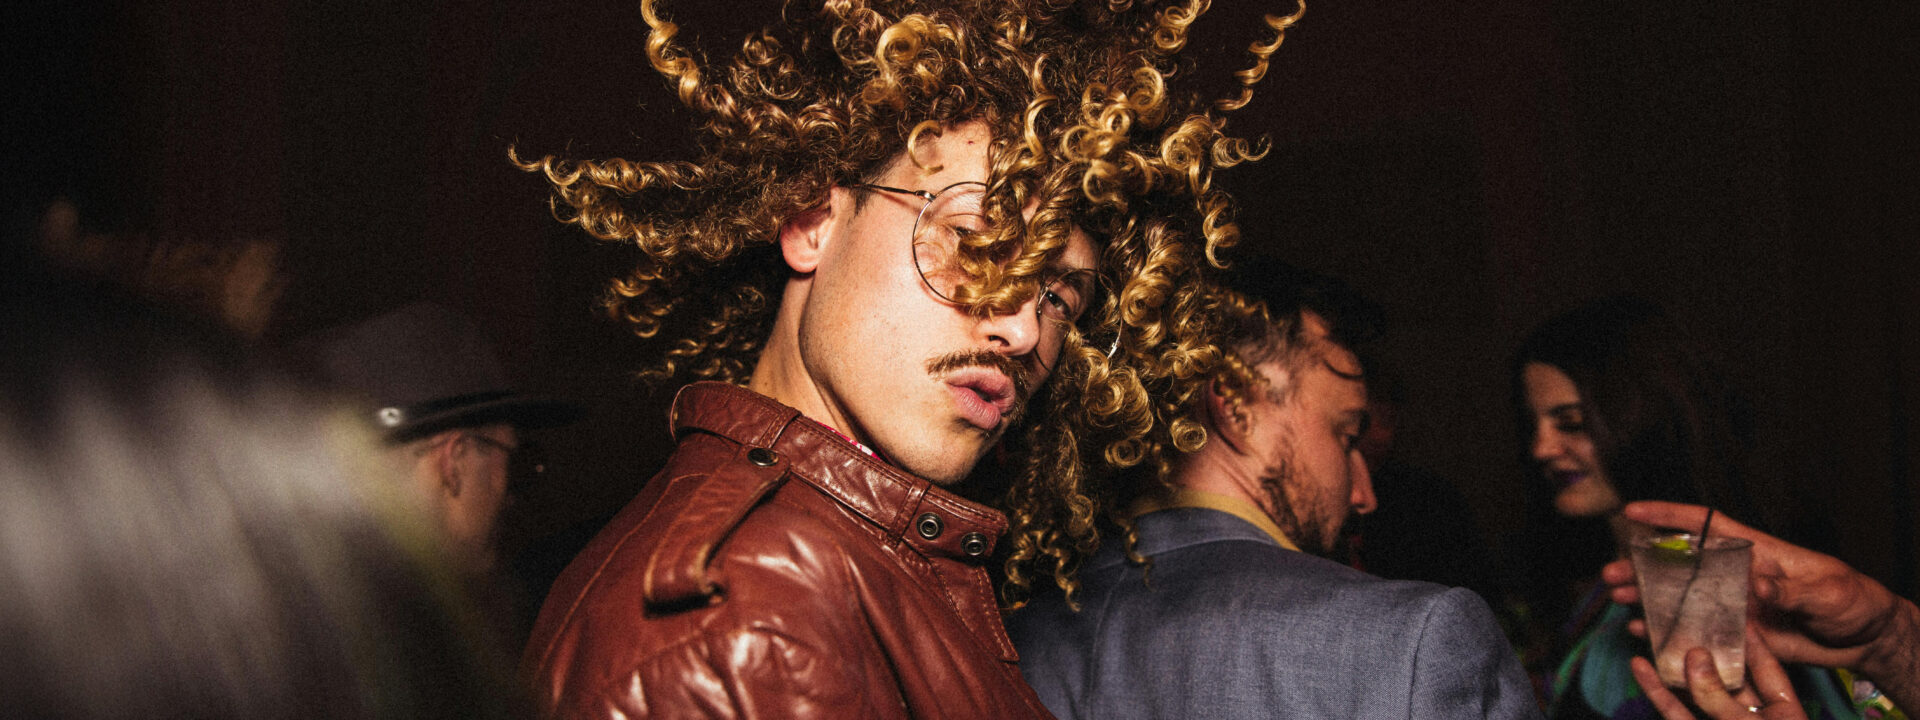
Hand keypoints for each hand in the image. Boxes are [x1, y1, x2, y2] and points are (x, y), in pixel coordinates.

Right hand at [1605, 501, 1919, 709]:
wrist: (1865, 639)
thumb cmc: (1852, 601)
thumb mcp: (1827, 589)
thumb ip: (1791, 587)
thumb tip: (1758, 584)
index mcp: (1756, 552)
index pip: (1707, 526)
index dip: (1670, 516)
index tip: (1633, 511)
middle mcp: (1737, 576)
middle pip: (1681, 565)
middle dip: (1643, 566)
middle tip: (1612, 573)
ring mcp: (1734, 606)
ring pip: (1681, 599)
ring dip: (1647, 598)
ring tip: (1618, 600)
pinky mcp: (1738, 636)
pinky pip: (1696, 633)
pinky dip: (1669, 634)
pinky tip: (1645, 633)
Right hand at [1631, 626, 1804, 719]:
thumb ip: (1718, 698)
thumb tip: (1694, 656)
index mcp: (1784, 713)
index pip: (1766, 667)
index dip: (1750, 637)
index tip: (1732, 608)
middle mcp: (1751, 718)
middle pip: (1727, 675)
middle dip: (1704, 647)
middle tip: (1684, 616)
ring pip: (1695, 692)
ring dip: (1673, 665)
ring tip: (1652, 634)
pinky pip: (1675, 713)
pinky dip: (1658, 692)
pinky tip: (1641, 668)